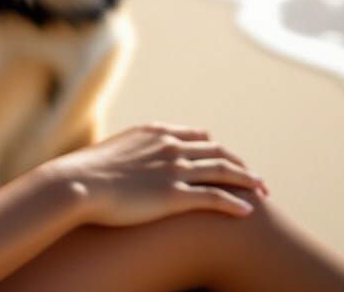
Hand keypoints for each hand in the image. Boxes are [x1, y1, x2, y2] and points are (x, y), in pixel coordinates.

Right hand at [56, 122, 267, 227]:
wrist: (80, 182)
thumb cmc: (89, 172)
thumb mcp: (114, 153)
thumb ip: (131, 153)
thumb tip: (128, 161)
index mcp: (156, 132)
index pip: (198, 136)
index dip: (216, 148)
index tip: (228, 158)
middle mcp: (170, 146)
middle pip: (217, 151)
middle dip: (239, 164)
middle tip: (255, 178)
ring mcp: (174, 169)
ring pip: (222, 171)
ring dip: (247, 181)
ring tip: (263, 192)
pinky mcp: (175, 195)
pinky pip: (214, 197)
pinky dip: (234, 202)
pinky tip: (248, 211)